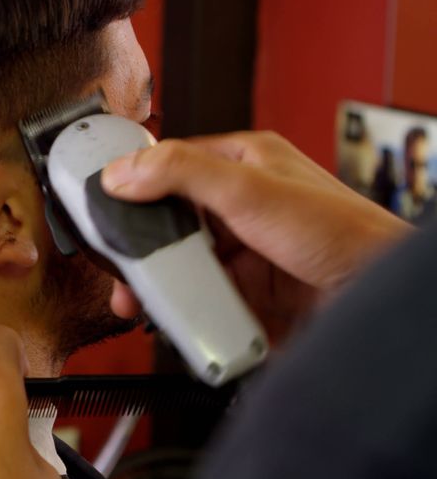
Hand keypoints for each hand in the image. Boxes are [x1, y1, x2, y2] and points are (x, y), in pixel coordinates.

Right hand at [102, 131, 411, 343]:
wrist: (377, 302)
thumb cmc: (345, 234)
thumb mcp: (252, 190)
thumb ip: (184, 173)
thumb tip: (124, 171)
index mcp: (245, 163)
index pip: (171, 166)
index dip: (134, 185)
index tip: (102, 206)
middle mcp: (242, 206)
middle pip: (169, 222)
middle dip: (140, 247)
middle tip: (119, 265)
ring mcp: (244, 252)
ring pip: (181, 265)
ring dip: (158, 284)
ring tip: (139, 299)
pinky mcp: (246, 295)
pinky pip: (199, 300)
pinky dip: (183, 310)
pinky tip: (174, 316)